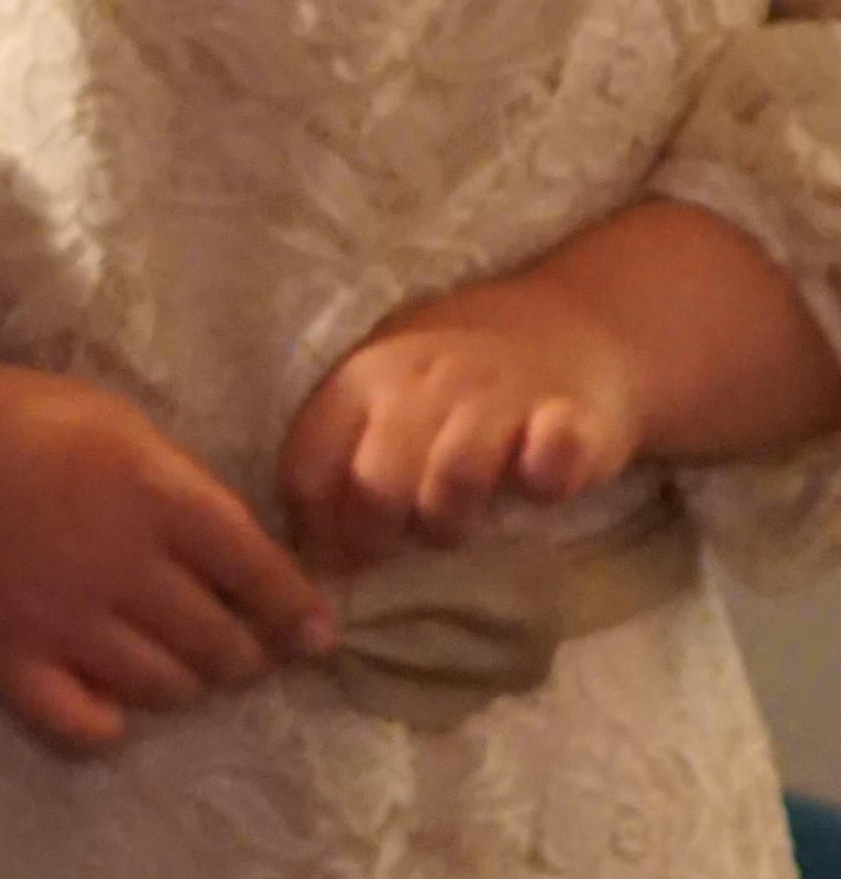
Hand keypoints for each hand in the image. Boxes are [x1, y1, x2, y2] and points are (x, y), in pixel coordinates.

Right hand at [0, 363, 333, 756]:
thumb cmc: (21, 419)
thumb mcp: (118, 422)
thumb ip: (186, 486)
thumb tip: (248, 557)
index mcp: (151, 495)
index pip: (259, 573)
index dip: (299, 611)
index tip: (316, 633)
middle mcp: (119, 566)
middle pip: (223, 646)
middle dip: (247, 652)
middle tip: (238, 641)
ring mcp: (64, 621)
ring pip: (170, 691)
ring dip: (188, 682)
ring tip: (175, 658)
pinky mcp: (12, 659)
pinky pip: (88, 728)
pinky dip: (112, 722)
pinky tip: (110, 693)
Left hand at [278, 277, 641, 570]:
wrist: (565, 321)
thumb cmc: (456, 377)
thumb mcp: (382, 398)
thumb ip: (343, 459)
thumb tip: (314, 553)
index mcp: (360, 381)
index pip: (308, 472)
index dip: (316, 531)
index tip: (339, 557)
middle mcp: (421, 385)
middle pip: (377, 486)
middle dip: (380, 536)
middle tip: (405, 540)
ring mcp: (496, 396)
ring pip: (453, 479)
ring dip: (450, 521)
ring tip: (459, 521)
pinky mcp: (569, 416)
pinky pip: (550, 457)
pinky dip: (543, 477)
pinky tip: (536, 483)